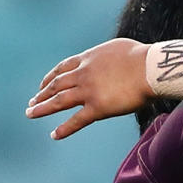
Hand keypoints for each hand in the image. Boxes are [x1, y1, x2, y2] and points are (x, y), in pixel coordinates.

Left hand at [26, 38, 153, 138]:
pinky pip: (76, 120)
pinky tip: (54, 135)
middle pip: (56, 85)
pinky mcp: (98, 107)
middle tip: (32, 102)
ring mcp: (89, 91)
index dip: (50, 77)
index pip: (63, 68)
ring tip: (31, 114)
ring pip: (59, 101)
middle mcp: (84, 74)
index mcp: (89, 58)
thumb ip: (108, 55)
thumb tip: (112, 59)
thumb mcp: (119, 48)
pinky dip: (64, 129)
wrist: (151, 68)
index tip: (43, 84)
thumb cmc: (143, 56)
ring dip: (42, 108)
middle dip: (42, 94)